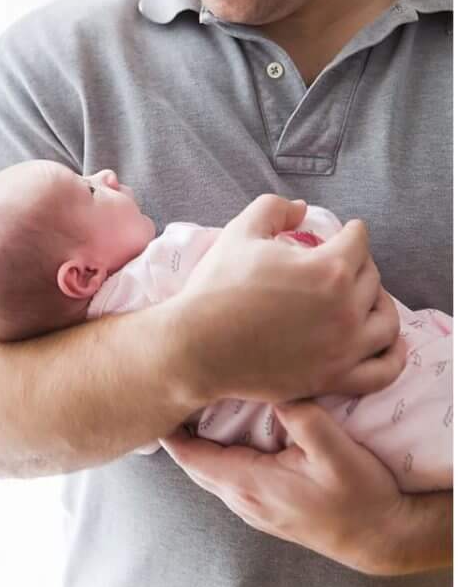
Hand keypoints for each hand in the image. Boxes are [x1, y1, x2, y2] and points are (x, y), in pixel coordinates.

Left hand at [163, 398, 406, 572]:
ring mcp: (253, 511)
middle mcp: (242, 501)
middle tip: (179, 393)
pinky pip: (229, 479)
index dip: (170, 427)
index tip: (164, 394)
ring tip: (201, 408)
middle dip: (181, 430)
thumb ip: (301, 417)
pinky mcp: (266, 512)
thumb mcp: (335, 451)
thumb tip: (273, 387)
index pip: (188, 455)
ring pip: (210, 473)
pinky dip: (221, 456)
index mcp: (248, 484)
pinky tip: (235, 435)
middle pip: (193, 463)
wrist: (384, 539)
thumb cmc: (362, 497)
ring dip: (202, 443)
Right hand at [169, 197, 404, 406]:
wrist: (195, 347)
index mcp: (329, 270)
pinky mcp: (334, 378)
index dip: (350, 232)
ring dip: (379, 304)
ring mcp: (344, 348)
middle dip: (358, 265)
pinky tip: (383, 343)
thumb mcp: (239, 232)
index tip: (345, 232)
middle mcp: (346, 309)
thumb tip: (301, 209)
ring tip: (363, 299)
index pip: (359, 242)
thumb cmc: (215, 289)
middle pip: (372, 278)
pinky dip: (392, 356)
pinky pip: (383, 371)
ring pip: (386, 321)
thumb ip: (274, 208)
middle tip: (341, 264)